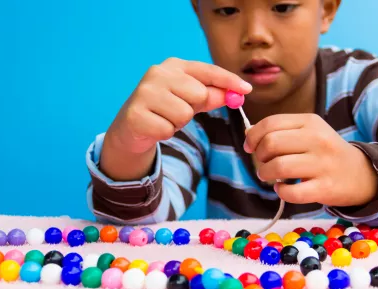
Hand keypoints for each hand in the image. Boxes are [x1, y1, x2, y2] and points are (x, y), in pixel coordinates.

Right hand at [106, 57, 251, 154]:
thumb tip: (235, 93)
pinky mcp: (136, 114)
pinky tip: (154, 127)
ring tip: (165, 119)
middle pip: (199, 94)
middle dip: (193, 109)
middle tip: (177, 111)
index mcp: (173, 66)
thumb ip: (211, 95)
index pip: (207, 71)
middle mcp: (157, 74)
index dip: (229, 80)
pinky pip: (167, 129)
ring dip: (178, 123)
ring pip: (184, 114)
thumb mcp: (190, 100)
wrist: (131, 128)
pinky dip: (165, 133)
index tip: (247, 90)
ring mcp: (144, 93)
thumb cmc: (164, 110)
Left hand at [244, 114, 377, 206]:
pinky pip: (291, 192)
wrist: (362, 174)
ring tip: (270, 177)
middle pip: (270, 144)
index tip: (250, 147)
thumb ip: (280, 131)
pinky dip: (281, 192)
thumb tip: (249, 136)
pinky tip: (283, 189)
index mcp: (310, 122)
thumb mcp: (308, 132)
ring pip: (278, 167)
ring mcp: (323, 164)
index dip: (253, 137)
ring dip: (265, 174)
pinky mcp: (325, 188)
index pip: (270, 123)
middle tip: (264, 163)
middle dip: (259, 156)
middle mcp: (317, 139)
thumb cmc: (325, 153)